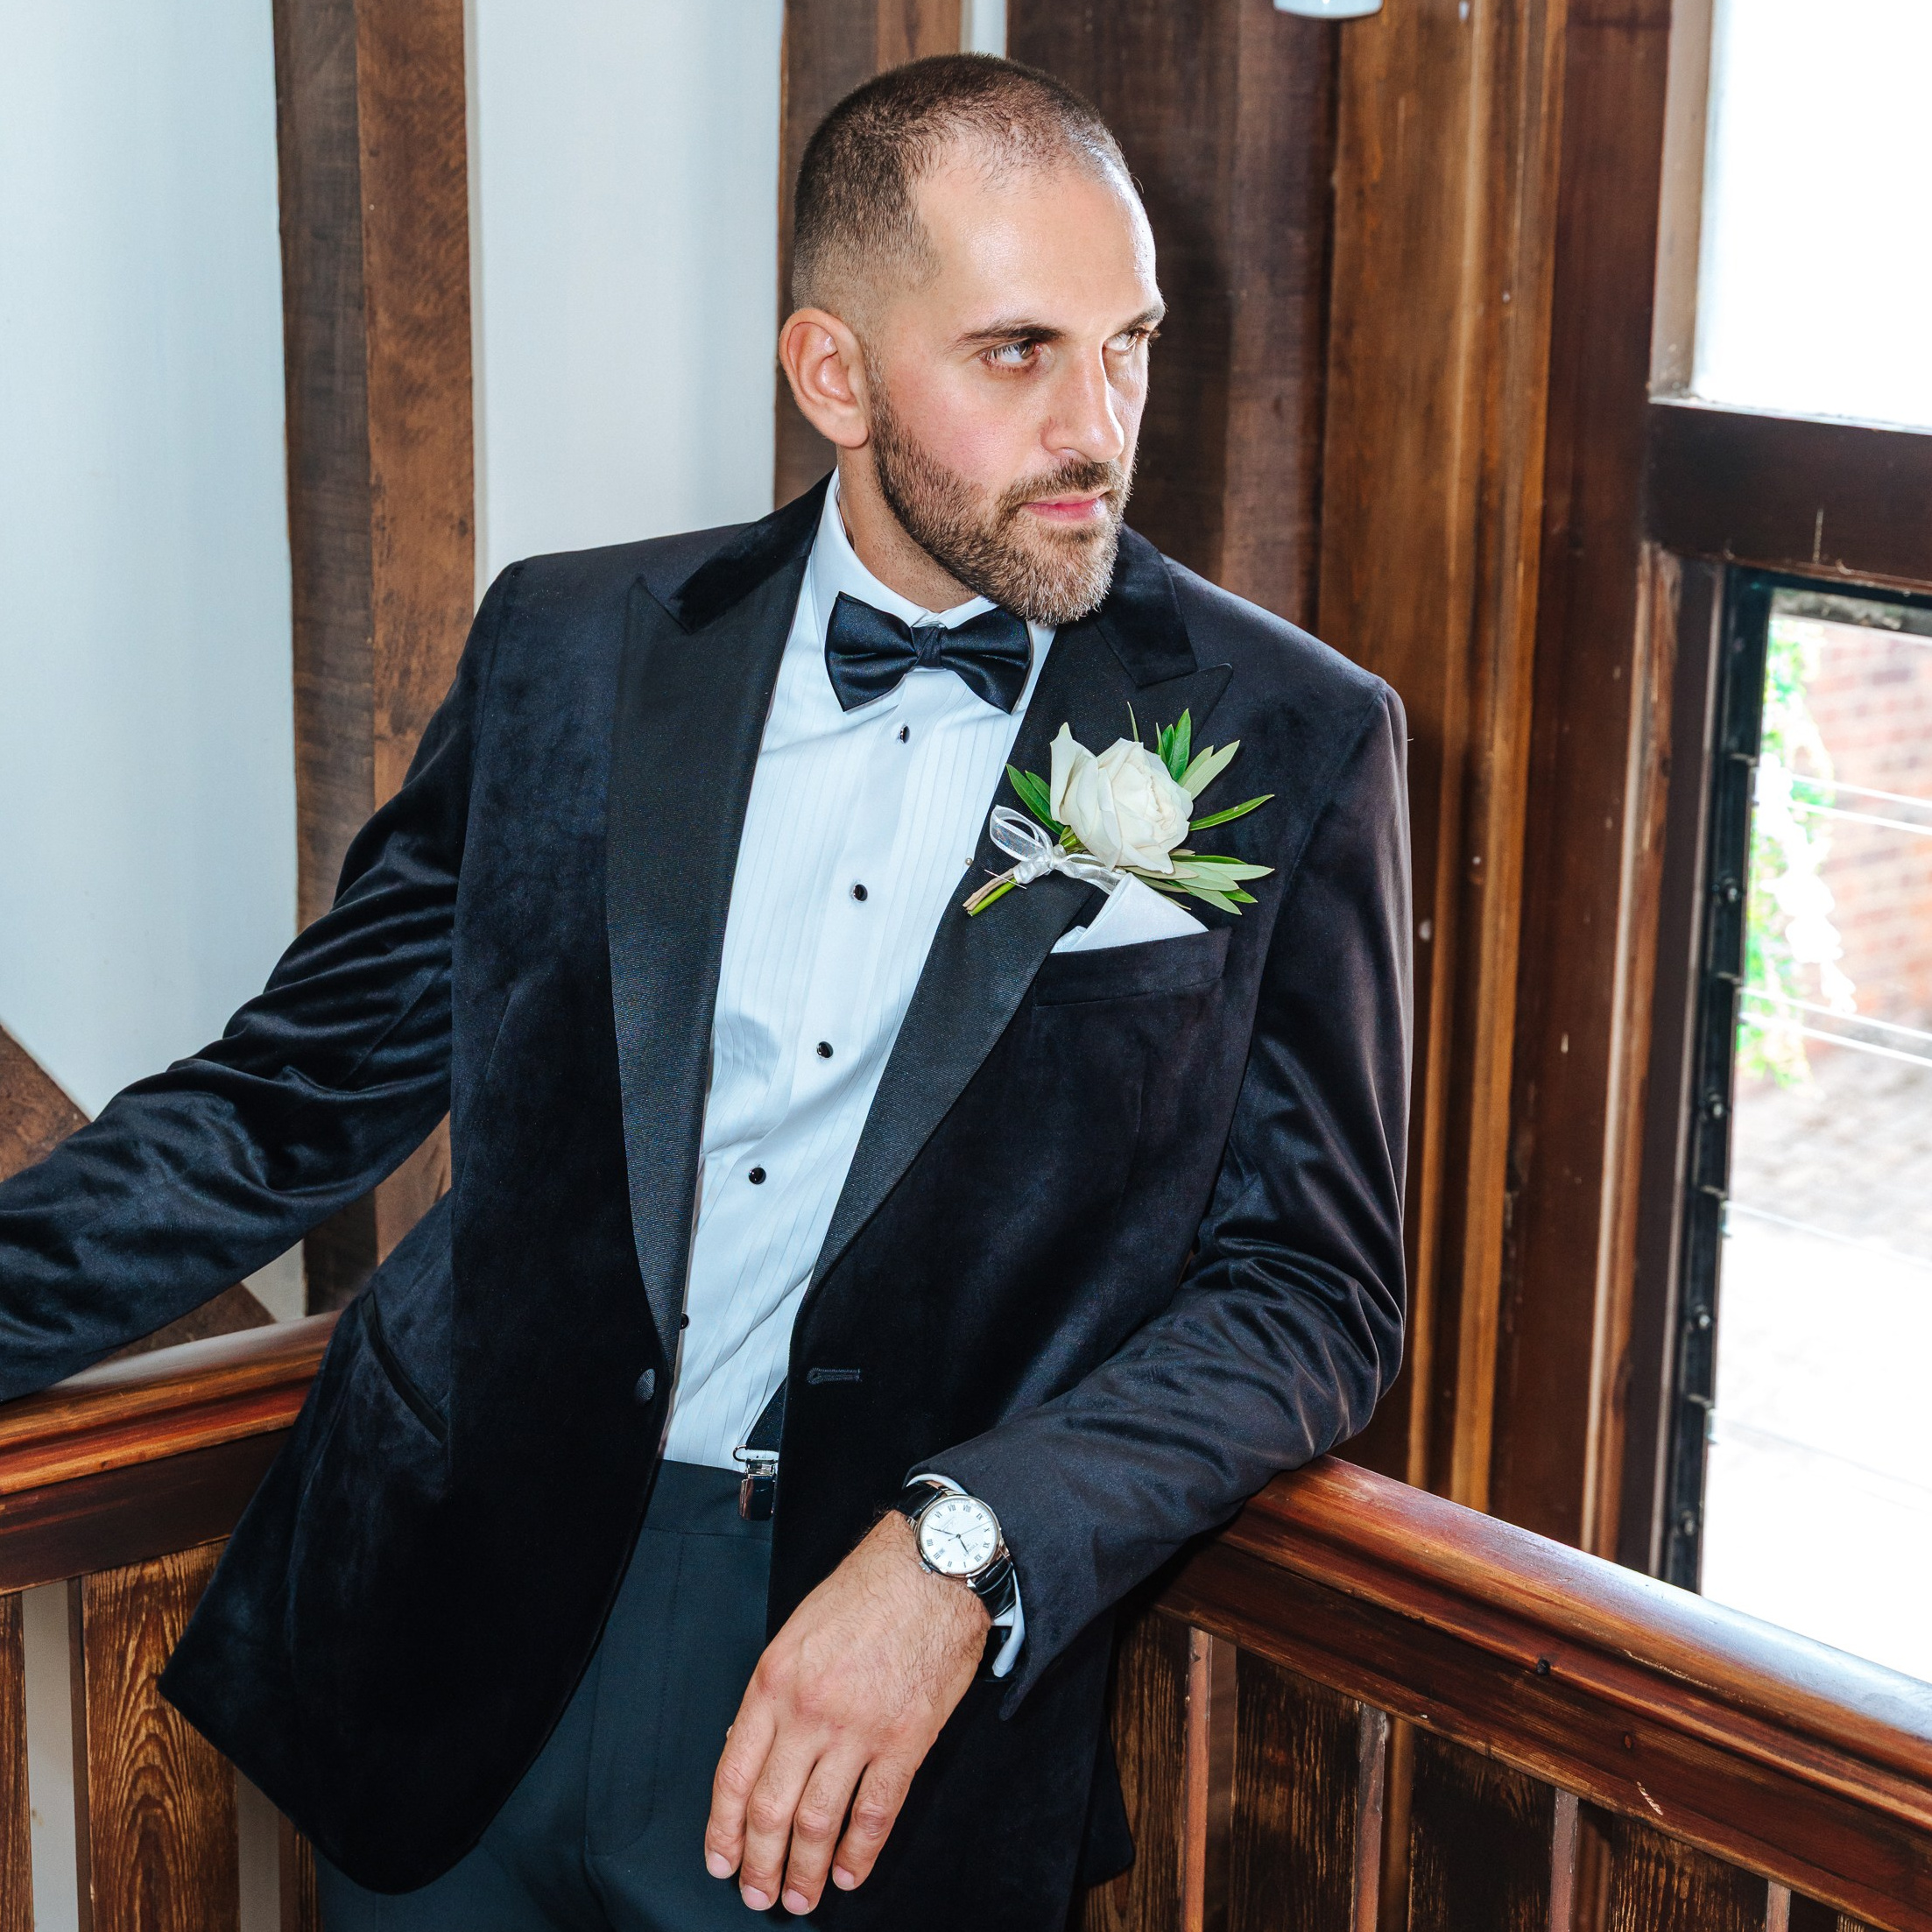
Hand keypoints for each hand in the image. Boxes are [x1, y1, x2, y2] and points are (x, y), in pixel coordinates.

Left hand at [704, 1510, 989, 1913]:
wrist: (932, 1568)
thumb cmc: (866, 1591)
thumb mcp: (798, 1631)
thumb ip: (774, 1692)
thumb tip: (751, 1751)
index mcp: (773, 1681)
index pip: (734, 1775)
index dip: (724, 1830)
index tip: (722, 1862)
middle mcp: (808, 1711)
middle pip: (771, 1808)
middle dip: (760, 1863)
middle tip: (759, 1894)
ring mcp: (857, 1729)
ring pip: (818, 1821)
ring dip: (805, 1871)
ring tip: (800, 1897)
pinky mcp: (905, 1739)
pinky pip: (876, 1812)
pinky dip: (860, 1853)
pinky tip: (849, 1873)